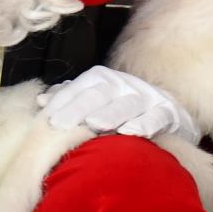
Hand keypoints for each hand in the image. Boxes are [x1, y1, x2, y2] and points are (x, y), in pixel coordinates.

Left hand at [38, 65, 200, 141]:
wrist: (170, 114)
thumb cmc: (124, 111)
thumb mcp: (98, 103)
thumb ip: (71, 100)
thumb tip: (42, 101)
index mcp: (106, 80)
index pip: (81, 86)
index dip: (63, 101)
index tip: (46, 119)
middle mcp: (125, 85)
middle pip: (100, 93)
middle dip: (78, 107)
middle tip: (60, 125)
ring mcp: (148, 97)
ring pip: (127, 103)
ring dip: (110, 113)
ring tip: (94, 124)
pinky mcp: (168, 113)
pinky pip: (156, 116)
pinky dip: (144, 123)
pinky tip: (131, 132)